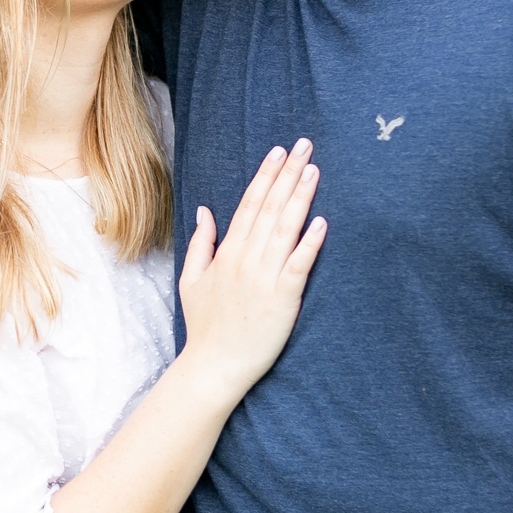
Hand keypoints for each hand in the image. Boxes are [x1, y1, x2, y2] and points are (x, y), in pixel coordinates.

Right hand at [173, 138, 325, 398]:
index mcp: (226, 253)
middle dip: (288, 174)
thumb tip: (205, 210)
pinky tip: (321, 221)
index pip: (249, 204)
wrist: (214, 366)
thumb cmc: (204, 326)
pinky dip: (309, 243)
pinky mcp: (283, 299)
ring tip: (314, 171)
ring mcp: (264, 279)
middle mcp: (245, 260)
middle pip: (270, 208)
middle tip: (304, 146)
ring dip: (301, 198)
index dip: (265, 176)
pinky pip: (298, 265)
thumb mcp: (191, 281)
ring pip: (285, 229)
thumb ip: (200, 243)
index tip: (278, 152)